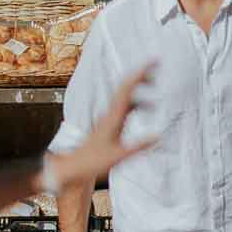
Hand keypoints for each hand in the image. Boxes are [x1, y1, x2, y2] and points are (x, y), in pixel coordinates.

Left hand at [47, 66, 154, 192]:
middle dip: (142, 76)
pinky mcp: (108, 124)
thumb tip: (158, 136)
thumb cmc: (92, 162)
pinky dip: (137, 103)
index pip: (127, 88)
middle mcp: (110, 113)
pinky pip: (124, 107)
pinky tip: (145, 110)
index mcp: (113, 117)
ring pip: (125, 96)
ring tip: (156, 92)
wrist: (73, 167)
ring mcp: (108, 117)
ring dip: (140, 90)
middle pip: (126, 87)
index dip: (140, 73)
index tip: (153, 63)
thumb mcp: (119, 156)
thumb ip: (139, 146)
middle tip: (156, 70)